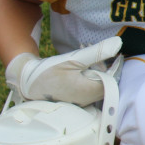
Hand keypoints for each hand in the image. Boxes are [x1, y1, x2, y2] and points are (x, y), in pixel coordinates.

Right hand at [5, 36, 121, 105]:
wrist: (26, 81)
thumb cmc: (49, 71)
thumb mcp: (74, 59)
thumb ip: (97, 52)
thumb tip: (118, 43)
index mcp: (90, 92)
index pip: (114, 78)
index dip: (115, 64)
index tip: (113, 52)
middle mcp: (89, 100)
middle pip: (107, 81)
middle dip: (102, 64)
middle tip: (90, 49)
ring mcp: (83, 101)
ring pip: (98, 82)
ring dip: (94, 67)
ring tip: (83, 51)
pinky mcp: (77, 98)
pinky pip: (89, 85)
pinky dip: (88, 73)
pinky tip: (79, 63)